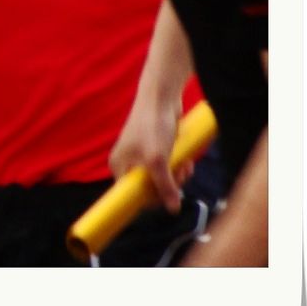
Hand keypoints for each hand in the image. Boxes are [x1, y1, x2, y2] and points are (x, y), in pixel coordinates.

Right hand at [110, 98, 191, 213]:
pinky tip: (186, 160)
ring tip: (186, 165)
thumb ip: (165, 186)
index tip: (168, 197)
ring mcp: (142, 155)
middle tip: (180, 176)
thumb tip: (173, 209)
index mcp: (119, 166)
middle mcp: (128, 162)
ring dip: (177, 176)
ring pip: (162, 178)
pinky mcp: (156, 148)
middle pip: (149, 188)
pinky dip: (178, 166)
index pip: (133, 195)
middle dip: (169, 185)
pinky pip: (167, 166)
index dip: (151, 199)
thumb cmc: (152, 125)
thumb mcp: (157, 160)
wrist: (162, 96)